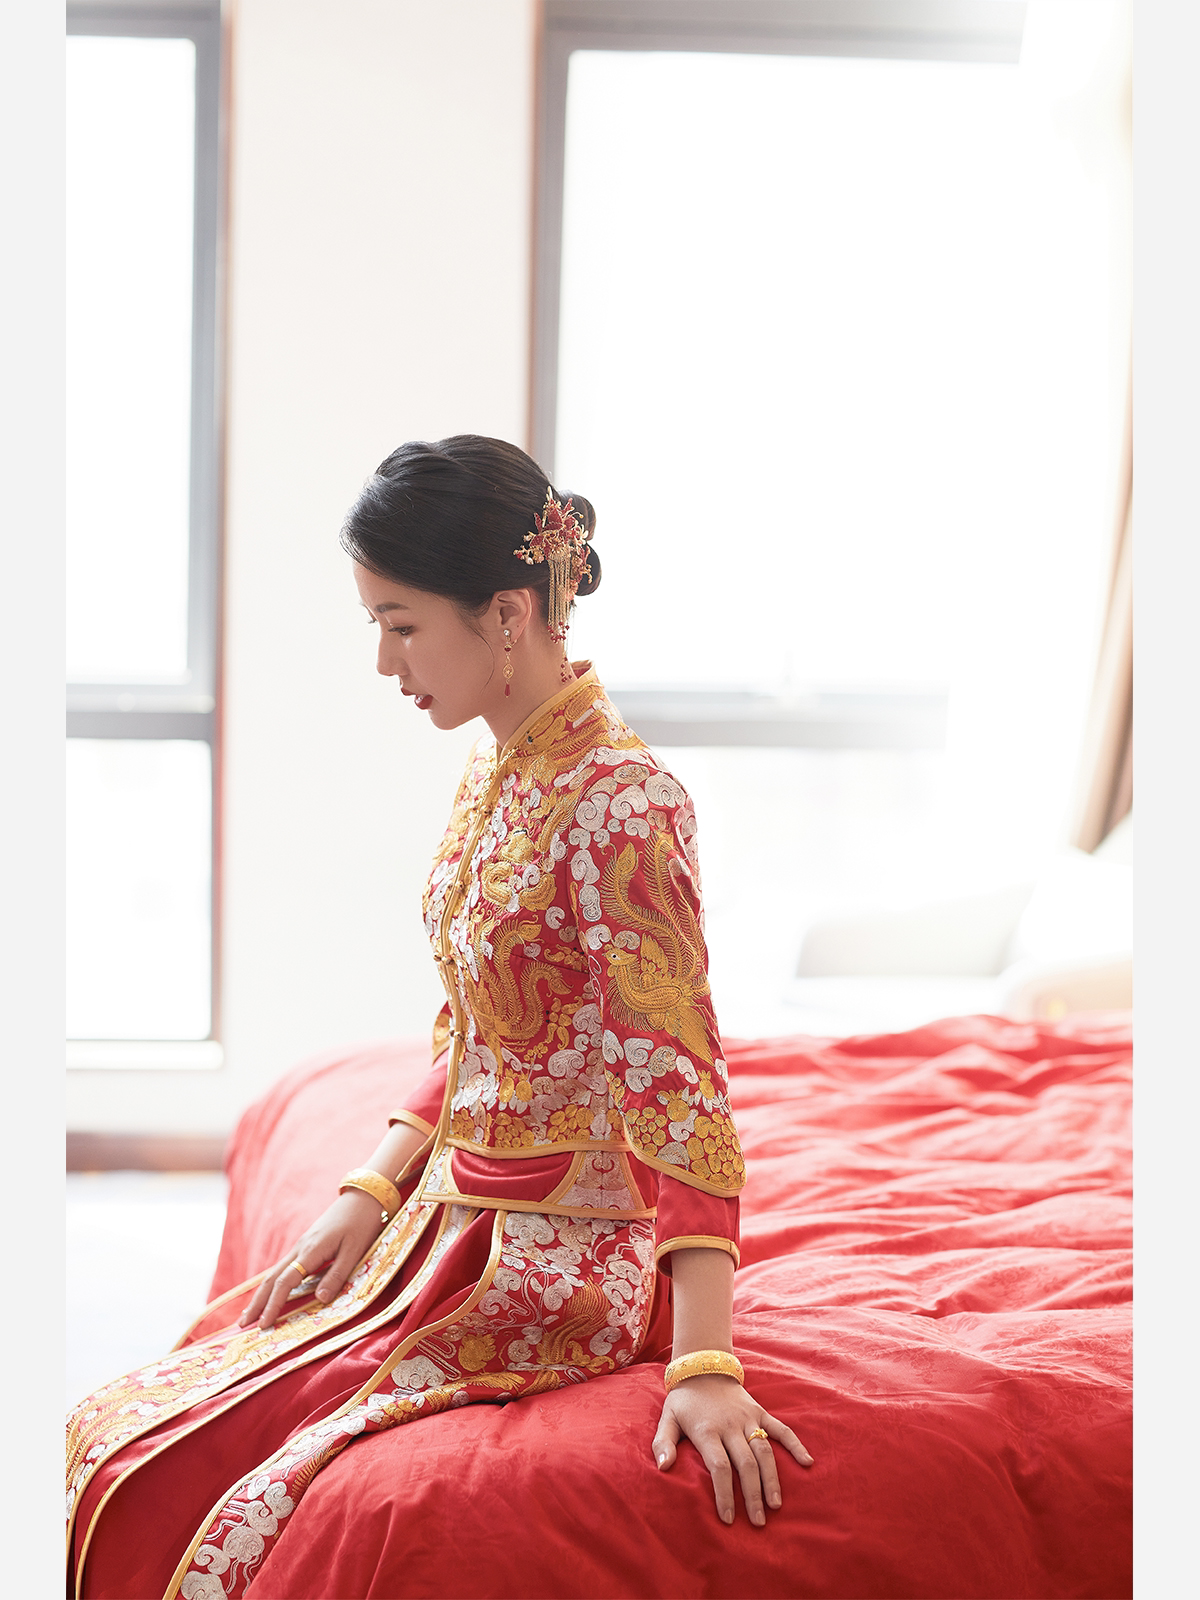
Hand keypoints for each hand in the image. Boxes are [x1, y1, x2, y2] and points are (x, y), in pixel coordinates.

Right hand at [237, 1189, 386, 1331]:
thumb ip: (337, 1275)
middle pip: (271, 1278)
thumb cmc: (361, 1223)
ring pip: (274, 1272)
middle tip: (242, 1324)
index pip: (285, 1282)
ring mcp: (301, 1246)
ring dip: (261, 1294)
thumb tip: (320, 1300)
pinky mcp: (305, 1245)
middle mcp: (300, 1248)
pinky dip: (272, 1283)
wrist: (362, 1197)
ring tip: (250, 1314)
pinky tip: (270, 1293)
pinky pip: (284, 1267)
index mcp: (311, 1251)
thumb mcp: (355, 1251)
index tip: (263, 1325)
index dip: (273, 1305)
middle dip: (256, 1302)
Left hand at [652, 1374, 812, 1526]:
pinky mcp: (760, 1412)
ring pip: (764, 1452)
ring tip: (775, 1505)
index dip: (724, 1494)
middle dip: (752, 1496)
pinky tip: (807, 1462)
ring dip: (772, 1479)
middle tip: (757, 1522)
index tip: (727, 1519)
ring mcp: (748, 1418)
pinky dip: (795, 1445)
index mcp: (707, 1430)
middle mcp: (730, 1425)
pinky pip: (781, 1429)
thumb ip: (663, 1442)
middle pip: (745, 1464)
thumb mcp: (668, 1417)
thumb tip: (662, 1467)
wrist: (704, 1367)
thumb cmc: (685, 1400)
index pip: (719, 1467)